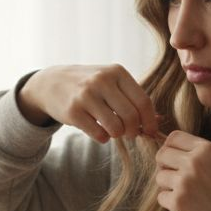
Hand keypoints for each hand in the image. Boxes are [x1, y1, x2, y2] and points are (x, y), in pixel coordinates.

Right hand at [17, 65, 159, 142]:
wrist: (51, 83)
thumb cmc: (89, 85)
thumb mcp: (111, 82)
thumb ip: (133, 98)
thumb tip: (159, 120)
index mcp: (116, 72)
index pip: (142, 101)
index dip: (149, 121)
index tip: (149, 131)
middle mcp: (102, 81)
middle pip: (131, 116)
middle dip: (133, 130)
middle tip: (130, 134)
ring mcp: (86, 96)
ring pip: (115, 127)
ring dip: (117, 135)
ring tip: (113, 130)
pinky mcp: (73, 111)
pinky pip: (98, 134)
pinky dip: (102, 138)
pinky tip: (98, 131)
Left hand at [154, 131, 210, 210]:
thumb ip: (196, 155)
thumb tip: (165, 149)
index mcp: (206, 149)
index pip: (174, 137)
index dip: (170, 148)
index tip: (174, 160)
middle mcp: (194, 161)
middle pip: (162, 154)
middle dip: (165, 167)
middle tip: (176, 179)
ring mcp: (184, 181)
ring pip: (159, 177)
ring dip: (168, 186)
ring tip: (186, 195)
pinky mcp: (177, 201)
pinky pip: (161, 197)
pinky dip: (170, 204)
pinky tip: (187, 208)